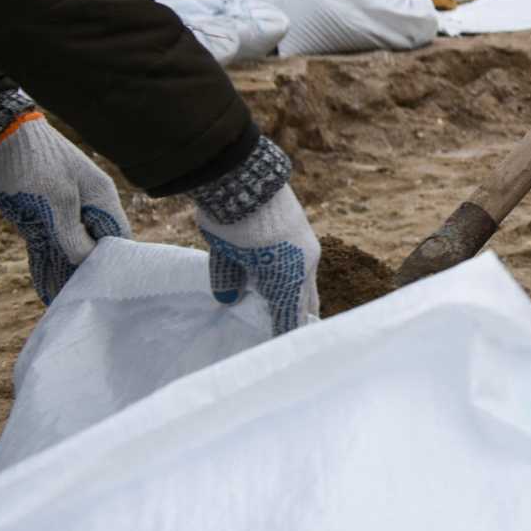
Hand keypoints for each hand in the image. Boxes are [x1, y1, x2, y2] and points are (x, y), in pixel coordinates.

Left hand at [0, 113, 129, 303]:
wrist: (0, 139)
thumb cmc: (35, 163)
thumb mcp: (56, 200)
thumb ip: (72, 233)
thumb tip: (85, 259)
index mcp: (100, 199)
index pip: (117, 237)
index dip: (115, 261)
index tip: (108, 286)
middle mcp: (85, 207)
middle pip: (94, 246)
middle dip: (88, 271)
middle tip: (83, 300)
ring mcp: (62, 212)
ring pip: (70, 249)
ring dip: (65, 272)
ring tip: (62, 302)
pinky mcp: (39, 217)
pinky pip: (48, 246)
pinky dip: (47, 264)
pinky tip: (45, 287)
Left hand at [190, 136, 319, 333]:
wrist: (243, 178)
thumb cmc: (236, 226)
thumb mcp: (227, 258)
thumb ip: (228, 279)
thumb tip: (229, 299)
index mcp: (292, 274)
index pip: (292, 313)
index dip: (286, 331)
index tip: (281, 352)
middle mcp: (302, 261)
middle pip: (303, 298)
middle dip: (297, 317)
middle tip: (290, 337)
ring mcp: (301, 245)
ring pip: (299, 279)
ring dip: (292, 295)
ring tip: (283, 312)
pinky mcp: (296, 229)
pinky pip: (296, 262)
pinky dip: (286, 274)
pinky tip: (271, 279)